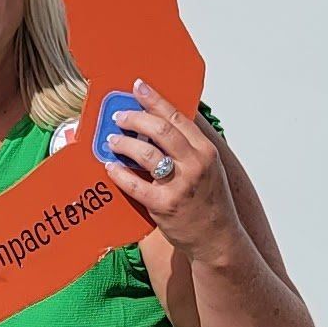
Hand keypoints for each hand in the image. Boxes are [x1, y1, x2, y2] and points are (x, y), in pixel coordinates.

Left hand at [95, 80, 238, 255]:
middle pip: (160, 130)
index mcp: (206, 152)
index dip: (155, 100)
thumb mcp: (209, 168)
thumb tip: (163, 120)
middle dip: (135, 118)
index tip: (138, 87)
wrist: (217, 239)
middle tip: (119, 116)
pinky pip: (134, 184)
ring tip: (111, 139)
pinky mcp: (163, 205)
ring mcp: (179, 185)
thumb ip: (190, 146)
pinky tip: (110, 167)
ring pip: (145, 154)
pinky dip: (119, 173)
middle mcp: (195, 165)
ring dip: (124, 142)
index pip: (177, 117)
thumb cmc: (209, 202)